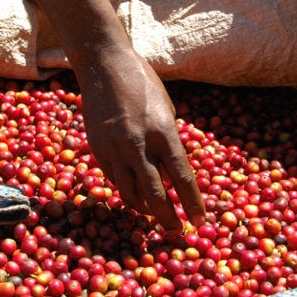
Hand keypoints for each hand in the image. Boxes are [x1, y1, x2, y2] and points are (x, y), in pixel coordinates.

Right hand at [74, 45, 204, 233]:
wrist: (104, 65)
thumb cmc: (143, 84)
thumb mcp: (165, 110)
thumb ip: (168, 141)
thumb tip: (173, 173)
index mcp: (163, 131)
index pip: (182, 177)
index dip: (191, 203)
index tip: (199, 222)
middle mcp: (138, 144)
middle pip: (156, 193)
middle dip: (167, 217)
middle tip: (176, 231)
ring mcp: (114, 148)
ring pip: (130, 193)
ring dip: (145, 209)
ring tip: (155, 215)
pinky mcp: (97, 149)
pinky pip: (114, 179)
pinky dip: (127, 190)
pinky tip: (135, 193)